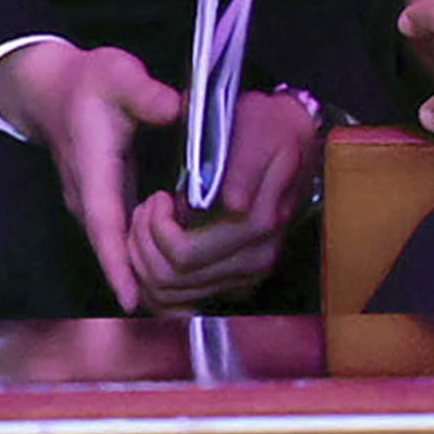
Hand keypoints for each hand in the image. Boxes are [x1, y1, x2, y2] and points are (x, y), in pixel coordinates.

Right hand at [0, 38, 184, 310]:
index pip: (104, 224)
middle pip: (110, 249)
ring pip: (114, 249)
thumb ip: (146, 93)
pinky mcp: (101, 205)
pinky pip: (119, 240)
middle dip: (137, 283)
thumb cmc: (88, 82)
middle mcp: (87, 196)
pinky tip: (168, 275)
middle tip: (175, 318)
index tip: (131, 301)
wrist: (52, 90)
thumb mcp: (117, 74)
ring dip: (139, 275)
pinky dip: (139, 260)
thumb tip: (177, 108)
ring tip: (177, 309)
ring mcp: (91, 204)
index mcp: (93, 168)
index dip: (117, 263)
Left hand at [121, 88, 320, 310]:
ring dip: (144, 261)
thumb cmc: (266, 131)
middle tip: (147, 207)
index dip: (156, 228)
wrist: (291, 141)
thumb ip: (243, 169)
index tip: (158, 197)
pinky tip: (154, 248)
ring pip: (170, 297)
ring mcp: (245, 277)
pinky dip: (156, 282)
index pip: (184, 255)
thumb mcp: (256, 132)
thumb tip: (234, 204)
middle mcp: (254, 261)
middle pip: (171, 280)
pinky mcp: (234, 283)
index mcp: (258, 226)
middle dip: (143, 243)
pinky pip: (181, 303)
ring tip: (149, 222)